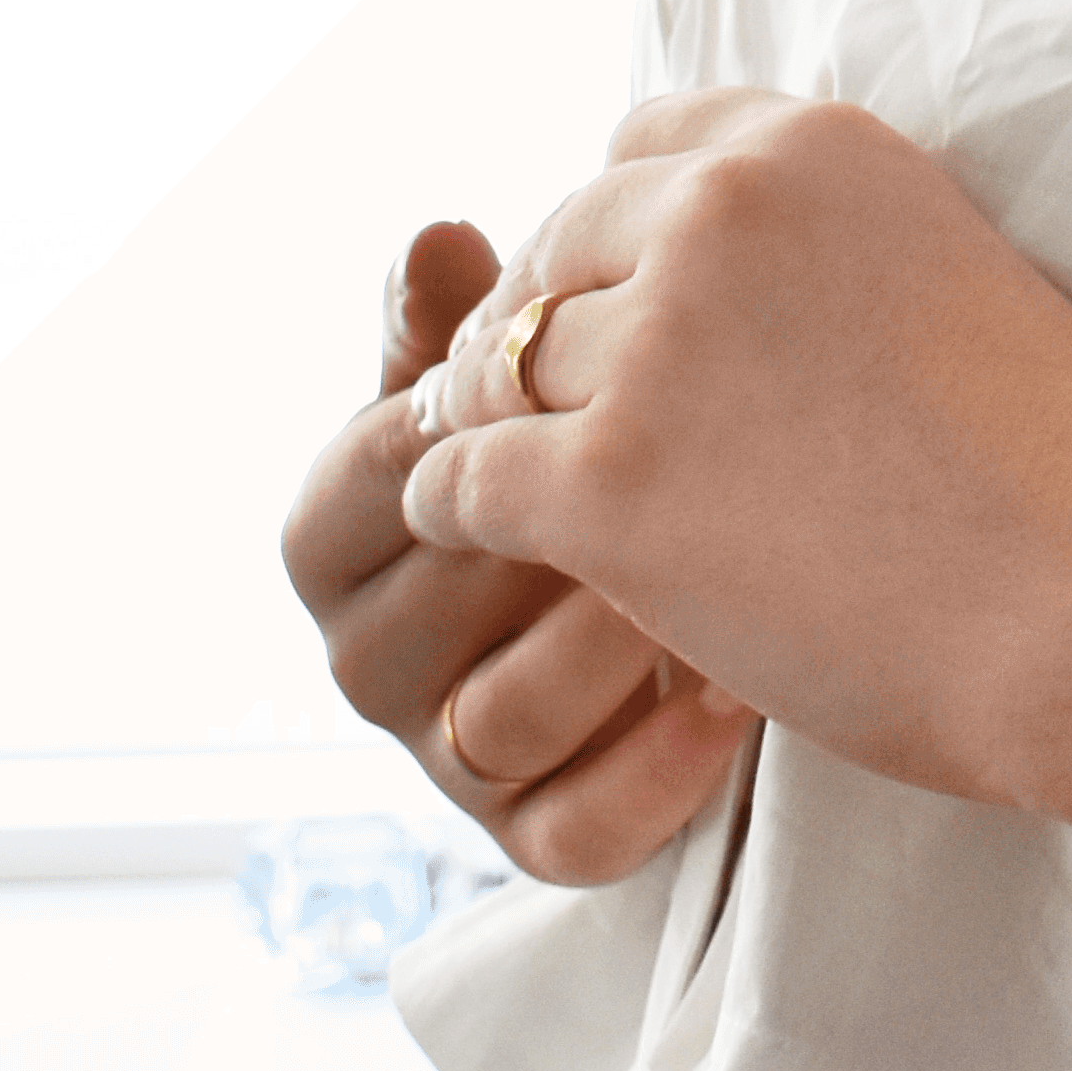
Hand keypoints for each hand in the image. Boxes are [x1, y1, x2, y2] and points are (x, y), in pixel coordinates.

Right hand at [282, 215, 756, 885]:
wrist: (699, 553)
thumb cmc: (590, 435)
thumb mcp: (523, 377)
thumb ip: (469, 321)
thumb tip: (435, 234)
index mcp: (334, 536)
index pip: (379, 476)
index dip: (484, 424)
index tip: (586, 378)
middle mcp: (365, 658)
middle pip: (433, 608)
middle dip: (558, 536)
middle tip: (685, 469)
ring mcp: (444, 756)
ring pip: (503, 720)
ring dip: (615, 645)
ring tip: (726, 567)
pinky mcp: (532, 837)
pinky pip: (576, 834)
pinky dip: (659, 771)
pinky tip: (737, 692)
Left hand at [401, 92, 1071, 829]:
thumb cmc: (1064, 468)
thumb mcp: (938, 277)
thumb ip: (814, 261)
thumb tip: (698, 315)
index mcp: (816, 145)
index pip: (641, 145)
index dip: (619, 239)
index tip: (631, 312)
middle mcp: (723, 210)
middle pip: (551, 254)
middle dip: (546, 337)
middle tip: (564, 427)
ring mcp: (657, 345)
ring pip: (494, 371)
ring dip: (508, 436)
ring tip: (547, 502)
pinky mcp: (606, 483)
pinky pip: (459, 480)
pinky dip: (467, 518)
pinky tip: (512, 552)